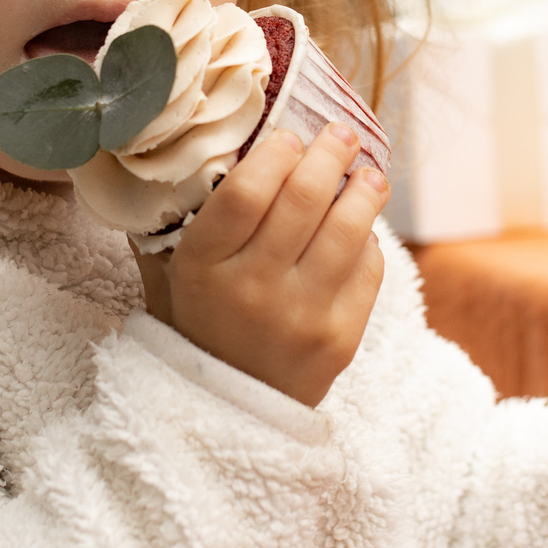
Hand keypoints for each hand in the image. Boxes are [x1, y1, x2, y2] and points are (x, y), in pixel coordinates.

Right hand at [136, 123, 387, 407]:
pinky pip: (368, 269)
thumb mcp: (177, 273)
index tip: (289, 136)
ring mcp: (300, 315)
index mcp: (202, 268)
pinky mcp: (341, 337)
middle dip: (329, 154)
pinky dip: (369, 239)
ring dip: (364, 189)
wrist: (230, 410)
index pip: (244, 193)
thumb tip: (240, 139)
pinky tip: (362, 226)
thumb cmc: (205, 321)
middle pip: (302, 200)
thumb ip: (200, 215)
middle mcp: (252, 290)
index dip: (274, 154)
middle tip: (340, 136)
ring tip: (367, 173)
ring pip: (347, 229)